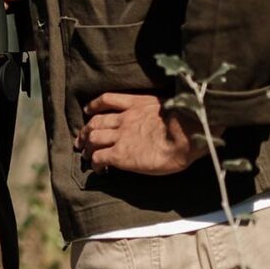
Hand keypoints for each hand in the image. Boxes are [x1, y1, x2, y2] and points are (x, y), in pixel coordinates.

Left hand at [78, 92, 200, 175]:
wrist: (186, 134)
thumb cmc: (188, 123)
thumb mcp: (172, 108)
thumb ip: (161, 112)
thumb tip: (164, 120)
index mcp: (137, 104)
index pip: (108, 100)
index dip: (94, 106)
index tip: (88, 111)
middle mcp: (124, 118)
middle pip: (96, 121)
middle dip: (86, 130)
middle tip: (81, 139)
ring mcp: (120, 136)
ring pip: (93, 137)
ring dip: (86, 145)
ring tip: (84, 153)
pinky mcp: (120, 154)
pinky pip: (99, 157)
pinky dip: (95, 162)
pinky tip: (97, 168)